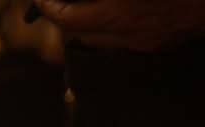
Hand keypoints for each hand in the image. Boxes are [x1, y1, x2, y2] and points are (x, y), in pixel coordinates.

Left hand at [36, 0, 204, 50]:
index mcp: (119, 12)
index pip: (66, 17)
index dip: (48, 5)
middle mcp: (126, 33)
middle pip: (77, 33)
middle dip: (64, 16)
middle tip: (57, 0)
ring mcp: (143, 42)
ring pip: (97, 40)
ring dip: (85, 24)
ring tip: (82, 6)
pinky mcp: (157, 44)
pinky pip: (120, 41)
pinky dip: (109, 27)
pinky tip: (114, 11)